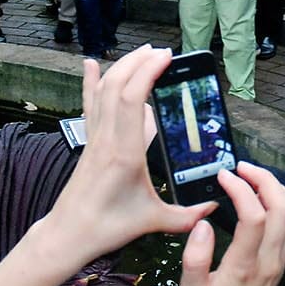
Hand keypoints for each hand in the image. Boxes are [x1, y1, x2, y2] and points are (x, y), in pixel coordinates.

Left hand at [37, 46, 214, 267]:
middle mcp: (107, 139)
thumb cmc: (108, 227)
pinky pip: (89, 104)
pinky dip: (90, 82)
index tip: (166, 57)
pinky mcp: (88, 142)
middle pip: (118, 85)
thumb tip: (215, 207)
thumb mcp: (154, 222)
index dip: (148, 72)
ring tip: (141, 53)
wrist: (69, 234)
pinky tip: (90, 64)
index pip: (133, 99)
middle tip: (161, 51)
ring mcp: (95, 138)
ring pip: (103, 91)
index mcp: (124, 153)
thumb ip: (187, 216)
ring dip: (121, 67)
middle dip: (138, 62)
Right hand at [179, 164, 284, 285]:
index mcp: (244, 267)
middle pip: (283, 209)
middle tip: (241, 167)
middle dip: (266, 180)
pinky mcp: (279, 266)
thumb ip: (196, 257)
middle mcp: (268, 262)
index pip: (254, 216)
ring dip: (278, 190)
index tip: (222, 176)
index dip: (241, 189)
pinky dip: (282, 205)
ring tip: (253, 177)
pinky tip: (264, 199)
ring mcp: (278, 264)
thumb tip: (203, 224)